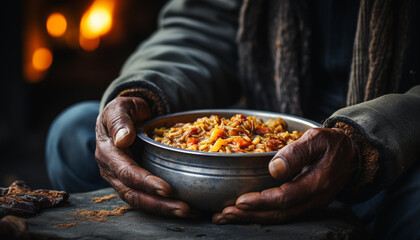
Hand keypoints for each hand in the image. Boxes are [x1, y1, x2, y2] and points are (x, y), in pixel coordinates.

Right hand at [95, 96, 191, 217]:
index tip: (166, 189)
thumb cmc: (124, 110)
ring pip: (140, 200)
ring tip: (188, 212)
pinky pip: (146, 197)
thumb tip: (123, 139)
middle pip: (133, 194)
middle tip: (183, 208)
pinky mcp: (133, 183)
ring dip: (163, 209)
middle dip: (158, 204)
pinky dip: (164, 205)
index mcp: (107, 153)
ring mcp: (122, 179)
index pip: (126, 172)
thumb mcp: (120, 108)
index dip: (146, 182)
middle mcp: (112, 171)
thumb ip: (120, 121)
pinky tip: (184, 207)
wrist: (126, 116)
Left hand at [213, 128, 356, 223]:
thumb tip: (274, 168)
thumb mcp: (317, 139)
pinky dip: (262, 215)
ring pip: (279, 217)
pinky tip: (245, 212)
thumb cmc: (332, 143)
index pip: (285, 198)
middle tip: (224, 214)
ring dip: (251, 218)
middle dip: (249, 216)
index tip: (240, 201)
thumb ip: (296, 152)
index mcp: (317, 183)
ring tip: (226, 216)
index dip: (261, 201)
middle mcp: (314, 199)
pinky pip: (282, 213)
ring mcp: (310, 204)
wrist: (352, 154)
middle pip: (278, 214)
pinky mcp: (305, 204)